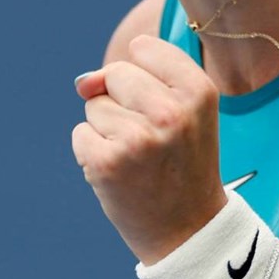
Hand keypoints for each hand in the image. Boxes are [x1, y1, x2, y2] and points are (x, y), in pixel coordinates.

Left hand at [72, 35, 230, 263]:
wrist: (188, 230)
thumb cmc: (181, 162)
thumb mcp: (181, 110)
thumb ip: (136, 78)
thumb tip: (82, 83)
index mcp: (199, 91)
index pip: (143, 48)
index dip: (144, 77)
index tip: (164, 108)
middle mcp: (172, 112)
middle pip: (114, 74)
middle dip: (120, 102)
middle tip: (150, 140)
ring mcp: (138, 139)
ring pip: (94, 106)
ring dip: (107, 131)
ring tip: (138, 160)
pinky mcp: (107, 163)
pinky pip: (80, 134)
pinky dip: (92, 152)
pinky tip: (120, 173)